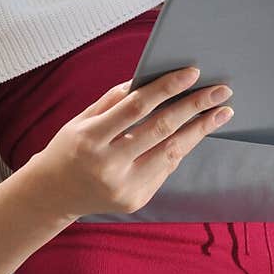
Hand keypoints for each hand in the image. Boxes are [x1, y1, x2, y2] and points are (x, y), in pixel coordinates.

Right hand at [34, 66, 233, 217]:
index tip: (193, 73)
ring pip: (171, 152)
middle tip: (221, 91)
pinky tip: (195, 132)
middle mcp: (108, 165)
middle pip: (161, 130)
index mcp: (91, 139)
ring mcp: (124, 187)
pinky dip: (180, 148)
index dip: (166, 88)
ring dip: (200, 130)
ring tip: (220, 112)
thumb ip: (114, 100)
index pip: (136, 107)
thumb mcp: (82, 120)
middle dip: (195, 107)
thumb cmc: (70, 149)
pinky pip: (165, 169)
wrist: (52, 195)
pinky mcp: (136, 200)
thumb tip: (150, 79)